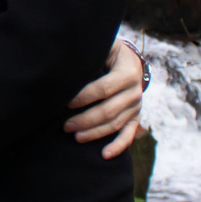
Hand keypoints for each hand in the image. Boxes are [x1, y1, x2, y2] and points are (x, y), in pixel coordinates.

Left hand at [65, 37, 146, 157]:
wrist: (129, 60)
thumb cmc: (108, 52)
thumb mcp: (103, 46)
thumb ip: (89, 54)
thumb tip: (64, 64)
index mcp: (128, 71)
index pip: (103, 88)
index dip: (84, 97)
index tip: (66, 102)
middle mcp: (135, 90)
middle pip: (108, 110)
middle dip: (85, 119)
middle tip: (65, 125)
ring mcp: (136, 106)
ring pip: (115, 124)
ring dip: (95, 133)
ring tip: (75, 136)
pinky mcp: (135, 116)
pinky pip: (128, 134)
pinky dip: (118, 146)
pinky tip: (105, 155)